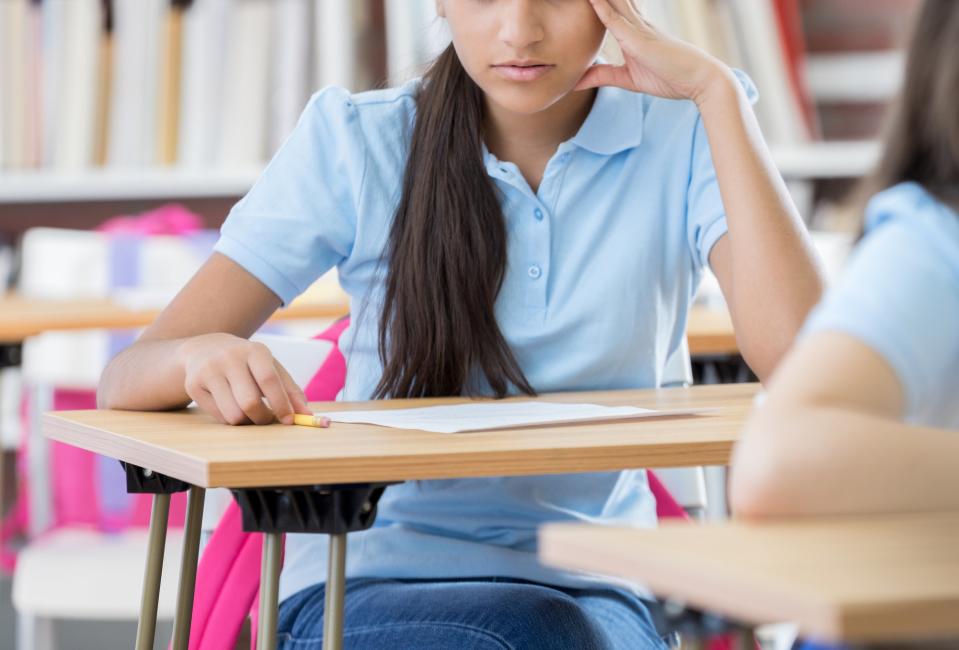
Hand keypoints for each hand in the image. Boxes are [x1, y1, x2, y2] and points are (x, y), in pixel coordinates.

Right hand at [178, 333, 310, 424]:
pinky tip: (231, 406)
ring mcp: (209, 371)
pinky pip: (219, 417)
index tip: (290, 420)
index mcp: (254, 350)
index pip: (269, 380)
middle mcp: (229, 358)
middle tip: (266, 418)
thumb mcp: (270, 367)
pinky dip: (231, 419)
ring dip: (247, 421)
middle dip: (263, 418)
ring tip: (249, 411)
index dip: (281, 404)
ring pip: (233, 415)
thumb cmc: (247, 363)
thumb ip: (291, 390)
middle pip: (250, 402)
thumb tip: (307, 415)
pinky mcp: (193, 385)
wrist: (205, 349)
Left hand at [576, 0, 729, 105]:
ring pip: (612, 3)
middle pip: (610, 0)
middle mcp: (634, 24)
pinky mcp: (638, 39)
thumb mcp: (627, 79)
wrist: (699, 80)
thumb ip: (602, 76)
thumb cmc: (669, 77)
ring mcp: (637, 29)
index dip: (595, 0)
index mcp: (632, 30)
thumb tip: (575, 82)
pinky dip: (601, 9)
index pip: (608, 8)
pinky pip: (615, 20)